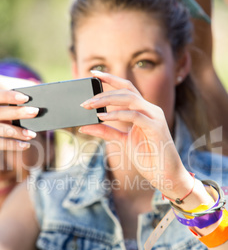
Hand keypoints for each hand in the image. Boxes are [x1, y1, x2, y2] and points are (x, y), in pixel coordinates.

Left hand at [80, 71, 191, 195]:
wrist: (165, 176)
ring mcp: (154, 117)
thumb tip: (84, 126)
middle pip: (126, 90)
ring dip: (107, 100)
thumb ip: (106, 131)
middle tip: (85, 101)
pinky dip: (117, 114)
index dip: (110, 78)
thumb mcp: (122, 141)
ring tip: (90, 106)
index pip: (126, 88)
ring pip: (130, 98)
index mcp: (143, 111)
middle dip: (104, 92)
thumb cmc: (148, 157)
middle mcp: (150, 110)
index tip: (93, 73)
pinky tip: (103, 117)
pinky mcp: (156, 128)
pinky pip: (134, 115)